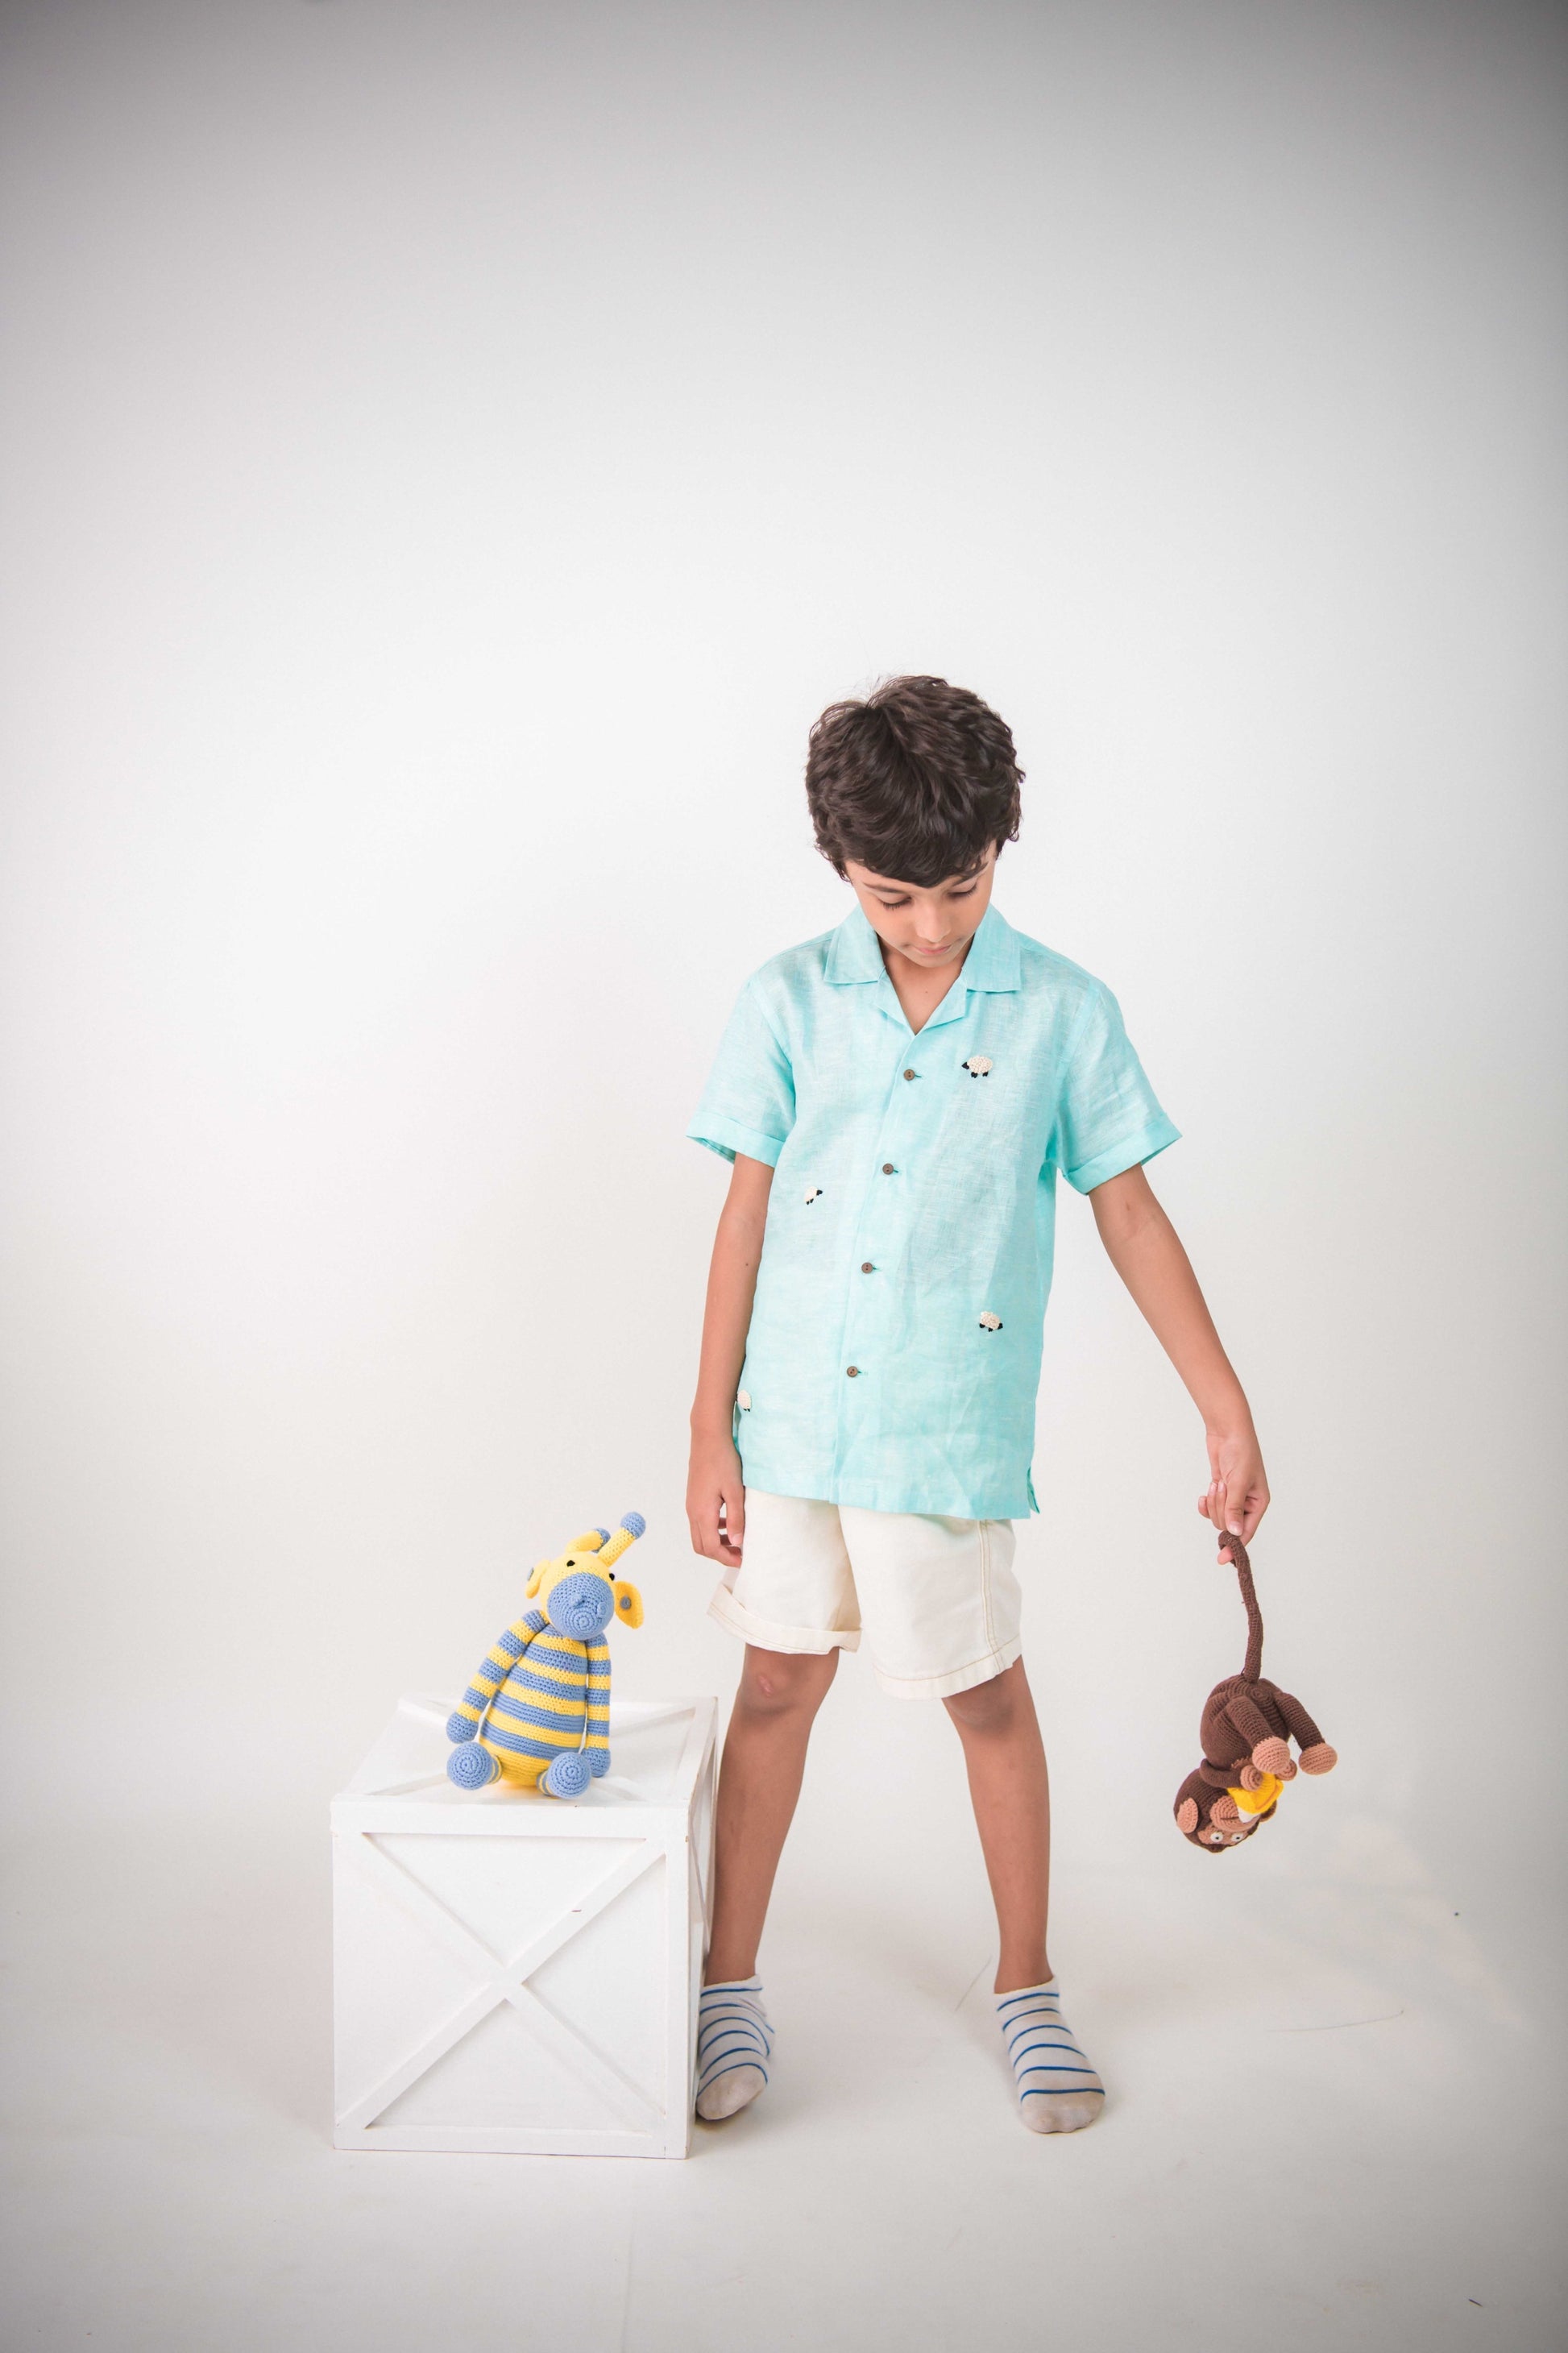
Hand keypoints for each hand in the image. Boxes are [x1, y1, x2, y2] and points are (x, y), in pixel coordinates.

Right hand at [687, 1431, 745, 1568]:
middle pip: (701, 1546)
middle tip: (740, 1554)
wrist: (708, 1437)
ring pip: (700, 1535)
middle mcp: (693, 1512)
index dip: (727, 1558)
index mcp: (702, 1513)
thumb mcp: (735, 1491)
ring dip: (717, 1542)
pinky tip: (729, 1522)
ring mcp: (691, 1505)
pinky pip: (700, 1522)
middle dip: (720, 1554)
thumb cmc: (723, 1461)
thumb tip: (739, 1544)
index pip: (711, 1548)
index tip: (744, 1560)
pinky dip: (714, 1530)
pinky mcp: (694, 1498)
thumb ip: (737, 1519)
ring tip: (738, 1540)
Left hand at [1197, 1423, 1269, 1543]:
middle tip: (1222, 1487)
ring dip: (1214, 1501)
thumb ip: (1235, 1508)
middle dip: (1220, 1508)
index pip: (1247, 1532)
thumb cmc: (1241, 1452)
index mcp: (1259, 1503)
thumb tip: (1235, 1533)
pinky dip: (1206, 1502)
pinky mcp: (1221, 1492)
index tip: (1221, 1559)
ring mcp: (1233, 1498)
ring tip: (1218, 1482)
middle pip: (1227, 1524)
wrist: (1228, 1431)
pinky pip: (1210, 1508)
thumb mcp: (1238, 1481)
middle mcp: (1247, 1504)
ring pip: (1217, 1516)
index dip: (1234, 1545)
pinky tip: (1206, 1491)